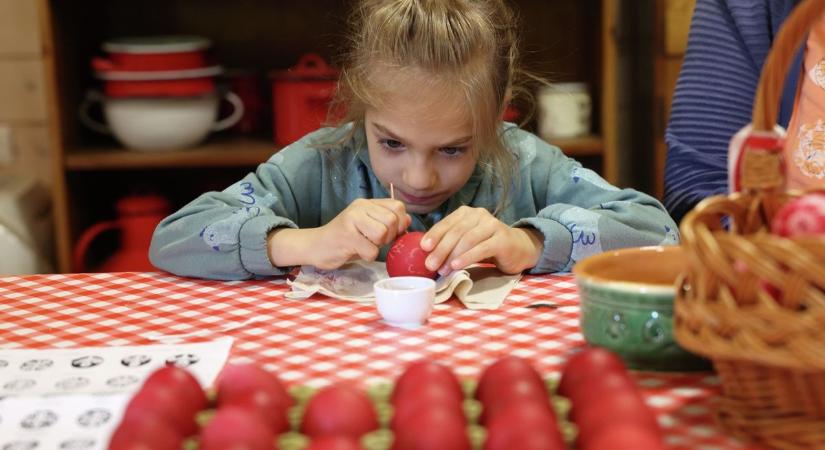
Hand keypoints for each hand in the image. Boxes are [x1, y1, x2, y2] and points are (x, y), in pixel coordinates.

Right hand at [269, 199, 409, 269]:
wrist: (315, 246)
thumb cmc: (345, 238)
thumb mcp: (368, 226)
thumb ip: (387, 220)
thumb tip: (408, 219)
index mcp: (366, 203)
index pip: (397, 206)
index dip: (400, 223)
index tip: (390, 233)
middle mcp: (359, 207)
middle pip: (392, 221)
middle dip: (389, 237)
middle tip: (374, 241)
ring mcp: (352, 220)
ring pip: (383, 234)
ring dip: (378, 246)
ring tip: (365, 245)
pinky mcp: (346, 236)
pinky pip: (372, 250)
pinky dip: (367, 256)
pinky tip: (356, 251)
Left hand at [420, 206, 542, 274]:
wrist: (519, 248)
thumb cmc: (487, 246)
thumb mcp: (466, 240)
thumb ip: (450, 242)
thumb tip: (426, 254)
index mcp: (467, 213)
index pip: (447, 223)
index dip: (434, 234)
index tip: (423, 248)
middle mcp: (479, 215)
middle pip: (456, 232)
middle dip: (441, 249)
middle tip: (429, 265)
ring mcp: (492, 225)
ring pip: (468, 240)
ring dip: (452, 255)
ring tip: (442, 270)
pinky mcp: (502, 239)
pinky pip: (481, 248)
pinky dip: (467, 257)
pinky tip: (457, 266)